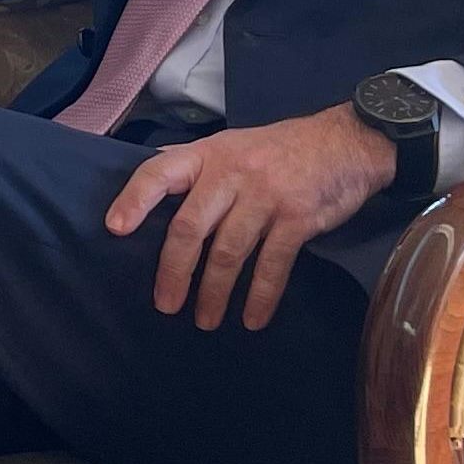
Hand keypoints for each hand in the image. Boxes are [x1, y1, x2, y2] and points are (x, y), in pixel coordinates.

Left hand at [102, 107, 394, 331]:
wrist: (349, 142)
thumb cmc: (282, 148)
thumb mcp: (234, 143)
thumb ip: (195, 162)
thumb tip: (152, 169)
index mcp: (209, 154)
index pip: (160, 172)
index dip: (135, 199)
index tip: (115, 229)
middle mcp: (232, 173)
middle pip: (191, 226)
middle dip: (174, 271)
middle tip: (166, 305)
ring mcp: (266, 196)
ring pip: (229, 252)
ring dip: (214, 292)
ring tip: (206, 320)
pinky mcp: (298, 218)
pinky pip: (273, 265)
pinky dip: (261, 296)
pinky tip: (253, 318)